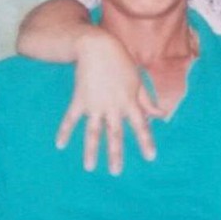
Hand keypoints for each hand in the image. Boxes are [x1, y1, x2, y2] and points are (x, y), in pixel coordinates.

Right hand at [55, 29, 166, 173]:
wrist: (96, 46)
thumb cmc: (120, 61)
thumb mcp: (138, 80)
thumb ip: (147, 100)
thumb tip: (161, 115)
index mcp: (129, 101)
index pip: (140, 125)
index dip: (146, 141)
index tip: (150, 157)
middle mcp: (113, 106)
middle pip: (115, 134)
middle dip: (115, 154)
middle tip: (115, 173)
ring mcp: (95, 105)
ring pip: (93, 132)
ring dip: (91, 150)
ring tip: (89, 168)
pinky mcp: (79, 99)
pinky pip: (71, 118)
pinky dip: (65, 131)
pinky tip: (60, 145)